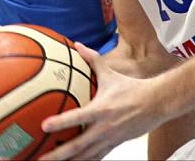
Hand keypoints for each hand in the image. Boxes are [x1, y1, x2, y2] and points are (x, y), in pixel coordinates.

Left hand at [39, 42, 166, 159]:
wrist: (155, 104)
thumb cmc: (131, 88)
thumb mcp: (110, 74)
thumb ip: (93, 60)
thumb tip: (77, 45)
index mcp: (101, 109)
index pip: (78, 117)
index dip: (61, 122)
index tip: (44, 126)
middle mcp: (104, 127)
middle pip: (78, 145)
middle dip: (58, 155)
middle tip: (40, 159)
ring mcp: (108, 139)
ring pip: (85, 156)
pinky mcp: (113, 146)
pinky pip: (95, 158)